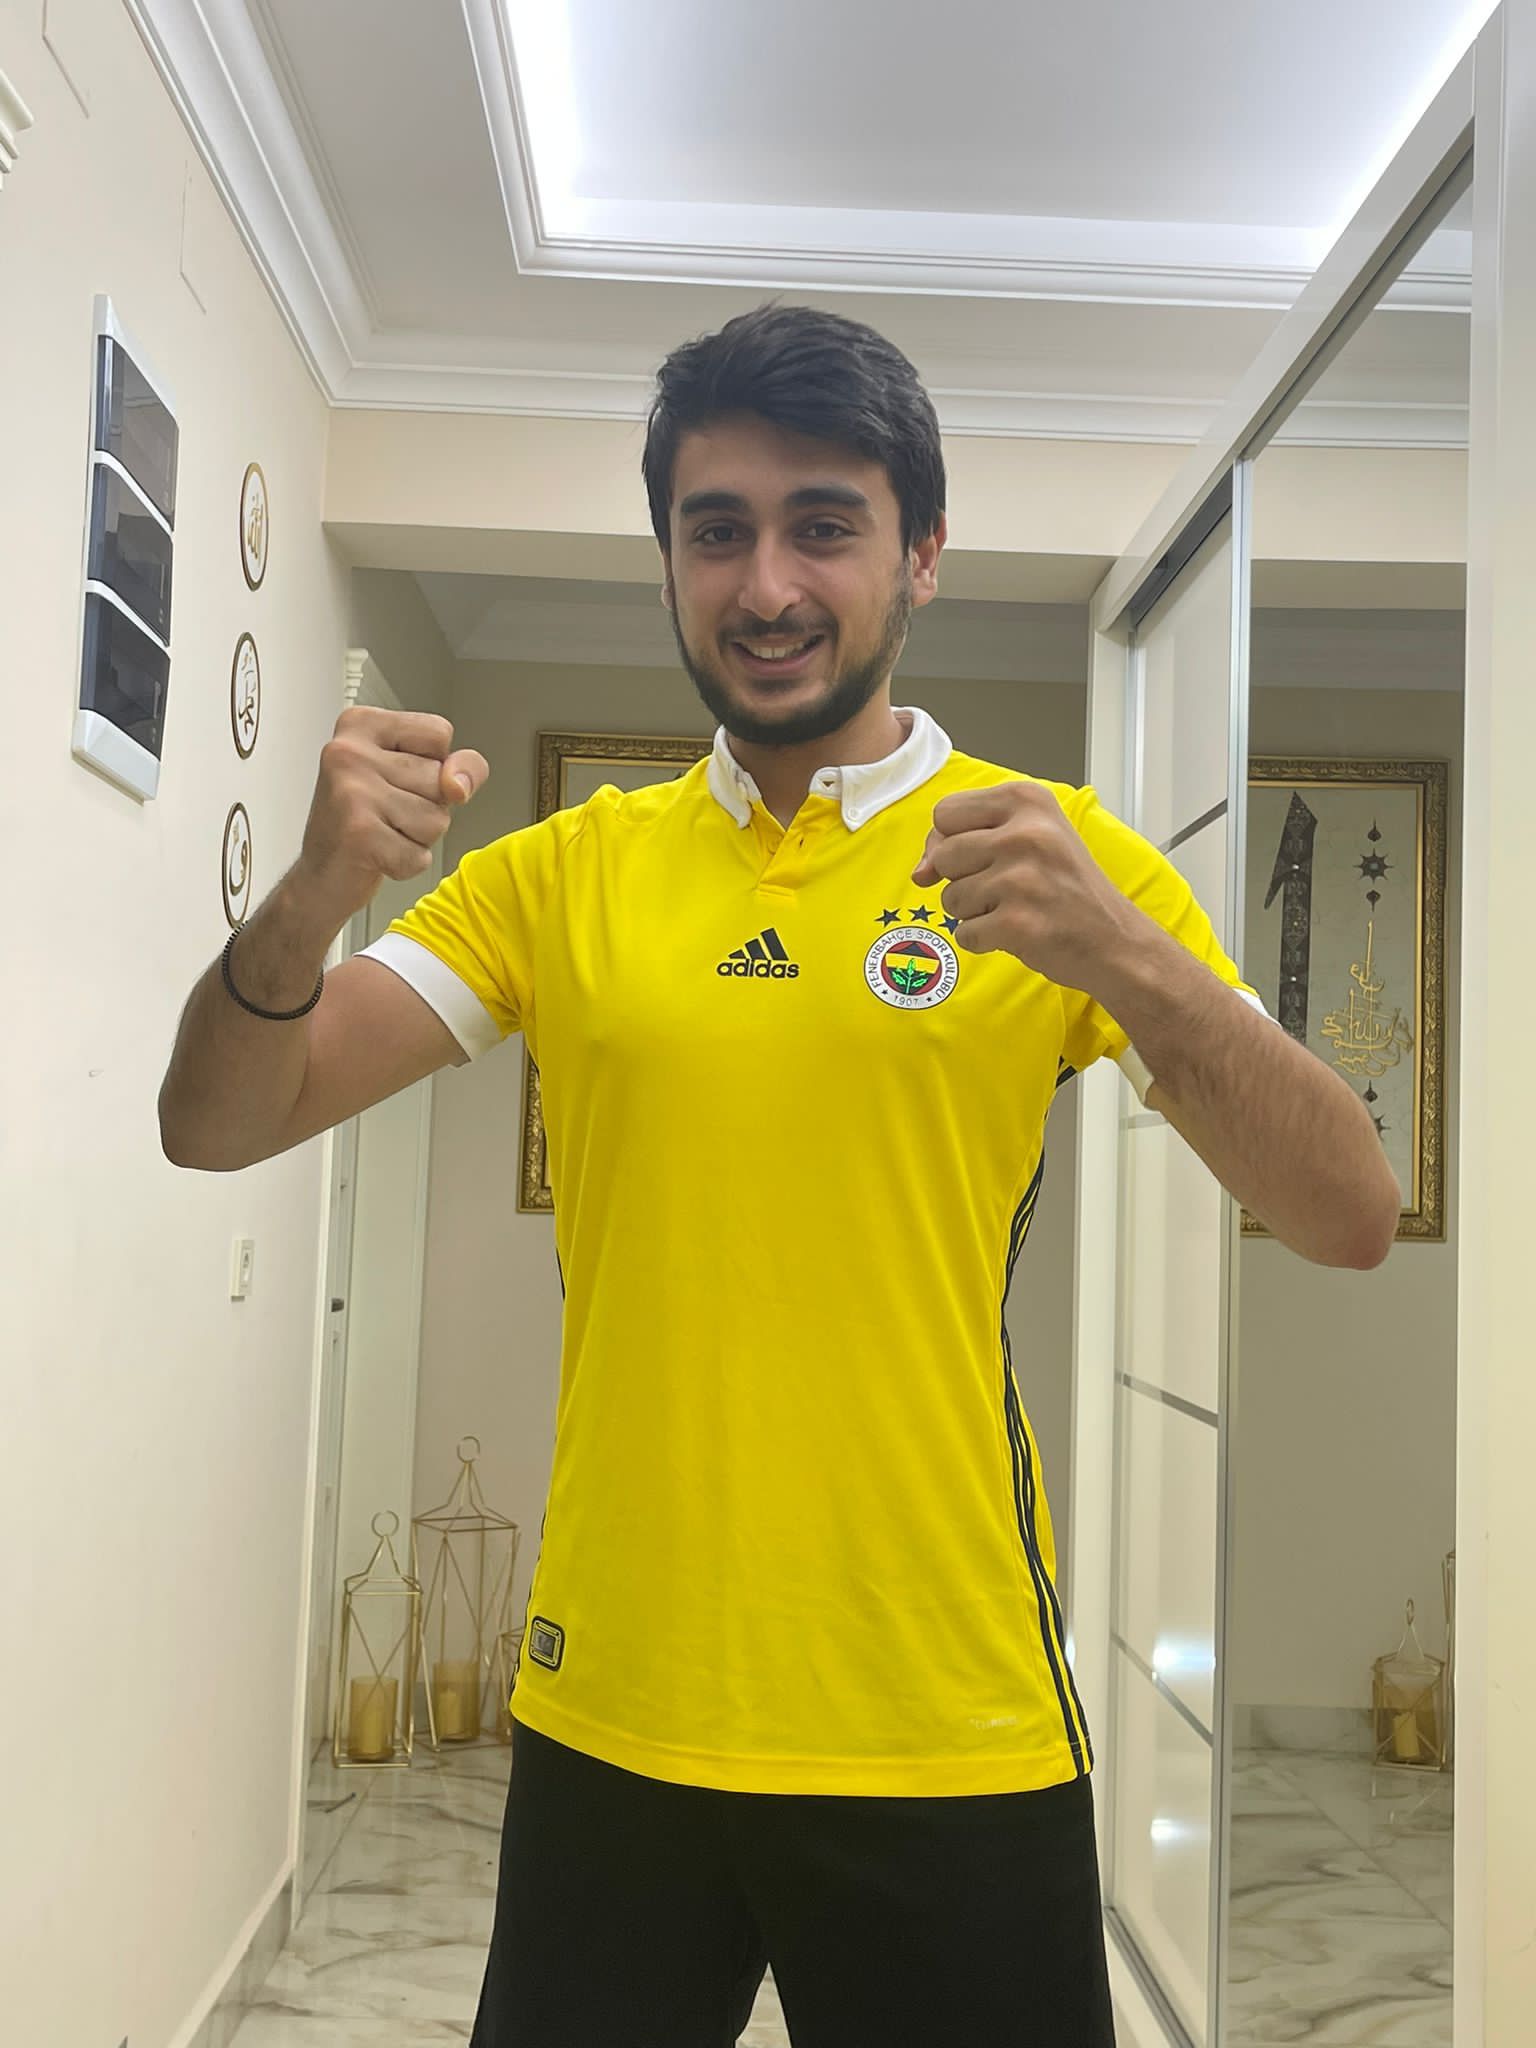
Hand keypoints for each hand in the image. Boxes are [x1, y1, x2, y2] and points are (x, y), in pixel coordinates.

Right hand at [294, 707, 488, 921]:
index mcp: (362, 725)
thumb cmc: (366, 822)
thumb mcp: (415, 776)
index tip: (395, 780)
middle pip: (440, 778)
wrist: (321, 875)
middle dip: (426, 806)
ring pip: (437, 818)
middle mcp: (349, 751)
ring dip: (418, 837)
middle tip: (383, 814)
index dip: (434, 766)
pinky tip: (377, 856)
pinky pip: (420, 856)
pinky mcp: (358, 833)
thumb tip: (458, 785)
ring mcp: (351, 791)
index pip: (439, 732)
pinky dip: (406, 865)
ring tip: (381, 833)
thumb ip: (459, 766)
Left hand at [912, 782, 1133, 990]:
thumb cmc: (1068, 887)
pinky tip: (1018, 932)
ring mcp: (1020, 878)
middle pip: (943, 856)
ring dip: (975, 912)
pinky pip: (965, 933)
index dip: (950, 840)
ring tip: (1017, 909)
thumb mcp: (1029, 839)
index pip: (945, 813)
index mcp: (1027, 800)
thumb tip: (921, 872)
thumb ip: (967, 840)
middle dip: (963, 879)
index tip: (977, 857)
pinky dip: (984, 940)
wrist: (1115, 939)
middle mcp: (1025, 833)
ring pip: (950, 898)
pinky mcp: (1017, 922)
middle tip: (1007, 888)